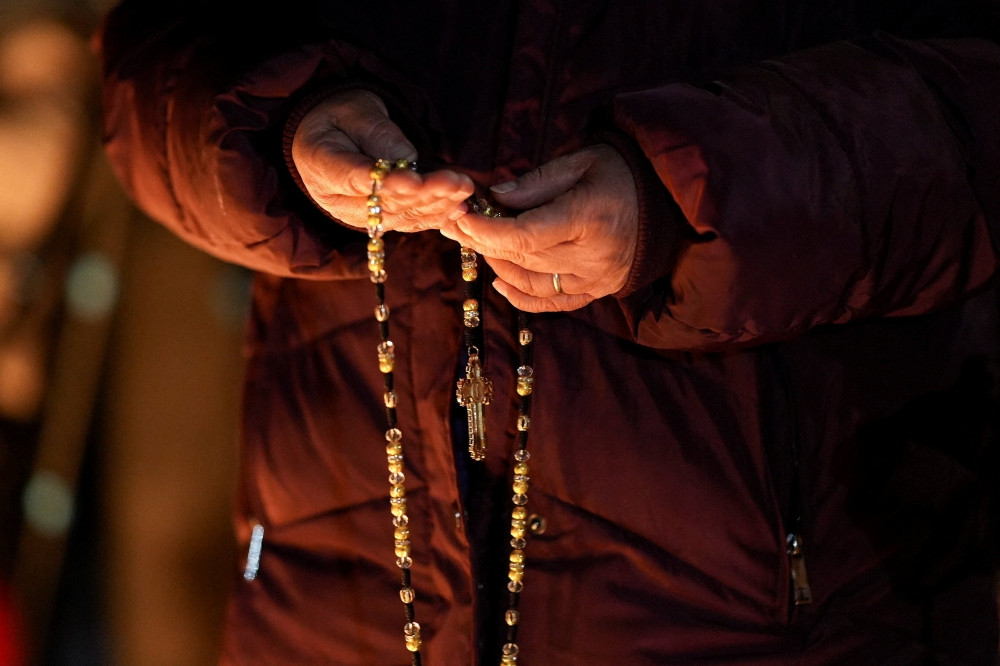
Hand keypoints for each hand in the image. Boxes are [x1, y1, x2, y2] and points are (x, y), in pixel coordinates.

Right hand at [291, 89, 473, 231]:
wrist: (330, 139)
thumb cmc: (340, 118)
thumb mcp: (353, 111)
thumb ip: (376, 132)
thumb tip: (406, 157)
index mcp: (321, 166)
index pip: (355, 180)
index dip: (387, 183)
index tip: (415, 180)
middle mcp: (339, 200)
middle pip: (385, 203)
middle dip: (425, 194)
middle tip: (456, 182)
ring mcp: (361, 216)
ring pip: (401, 216)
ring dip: (437, 205)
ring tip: (463, 189)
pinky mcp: (380, 220)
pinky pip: (409, 222)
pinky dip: (436, 216)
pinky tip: (459, 208)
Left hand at [438, 144, 637, 311]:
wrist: (667, 203)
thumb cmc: (620, 173)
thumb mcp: (581, 163)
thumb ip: (536, 182)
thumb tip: (495, 197)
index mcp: (589, 218)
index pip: (526, 235)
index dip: (488, 231)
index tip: (462, 219)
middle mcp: (593, 256)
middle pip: (524, 258)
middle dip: (484, 243)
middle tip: (457, 226)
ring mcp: (596, 279)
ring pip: (532, 282)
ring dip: (498, 265)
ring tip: (478, 244)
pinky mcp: (597, 291)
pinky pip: (552, 303)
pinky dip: (522, 297)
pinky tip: (500, 281)